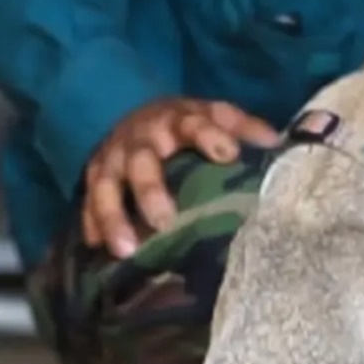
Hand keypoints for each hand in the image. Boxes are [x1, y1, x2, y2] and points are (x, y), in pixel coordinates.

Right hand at [82, 98, 278, 257]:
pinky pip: (87, 202)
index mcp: (176, 119)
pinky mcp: (94, 176)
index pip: (193, 123)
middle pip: (142, 162)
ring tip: (125, 250)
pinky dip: (91, 224)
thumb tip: (276, 144)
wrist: (140, 114)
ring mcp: (113, 158)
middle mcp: (140, 137)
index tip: (227, 154)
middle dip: (150, 190)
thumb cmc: (188, 125)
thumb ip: (244, 127)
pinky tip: (97, 248)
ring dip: (113, 217)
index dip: (209, 136)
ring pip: (106, 186)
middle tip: (164, 222)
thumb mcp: (216, 116)